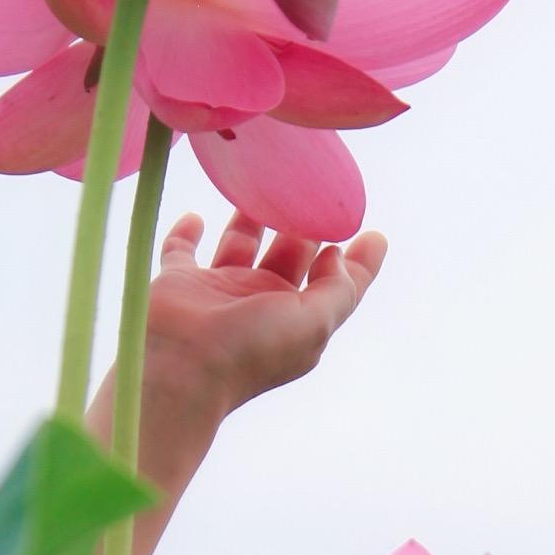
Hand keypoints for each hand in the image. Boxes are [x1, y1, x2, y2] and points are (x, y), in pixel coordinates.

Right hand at [142, 209, 386, 423]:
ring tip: (264, 186)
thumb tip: (337, 255)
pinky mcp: (180, 282)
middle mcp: (262, 304)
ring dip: (252, 219)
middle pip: (291, 258)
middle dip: (305, 228)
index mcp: (298, 318)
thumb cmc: (250, 349)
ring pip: (241, 246)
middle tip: (312, 190)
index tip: (374, 234)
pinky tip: (196, 217)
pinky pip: (181, 250)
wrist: (180, 368)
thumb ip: (338, 290)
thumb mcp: (314, 323)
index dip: (358, 263)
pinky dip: (187, 233)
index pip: (337, 286)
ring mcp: (219, 292)